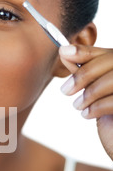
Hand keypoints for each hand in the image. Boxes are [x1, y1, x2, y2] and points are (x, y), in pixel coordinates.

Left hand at [59, 44, 112, 160]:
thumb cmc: (111, 119)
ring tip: (78, 106)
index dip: (84, 51)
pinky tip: (87, 114)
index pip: (106, 53)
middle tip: (65, 90)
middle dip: (83, 75)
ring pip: (111, 80)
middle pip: (110, 61)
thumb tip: (64, 51)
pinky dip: (96, 107)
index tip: (63, 52)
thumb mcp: (96, 92)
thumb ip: (84, 72)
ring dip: (89, 94)